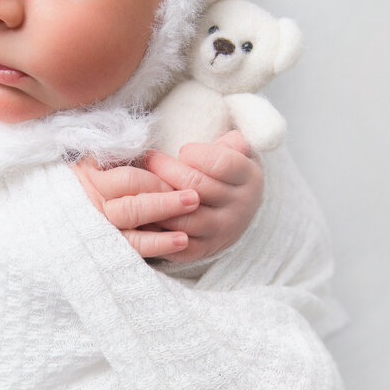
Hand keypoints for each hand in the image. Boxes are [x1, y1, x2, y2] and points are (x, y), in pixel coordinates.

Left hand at [71, 130, 262, 263]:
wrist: (236, 209)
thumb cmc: (226, 170)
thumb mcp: (237, 150)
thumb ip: (232, 140)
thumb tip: (230, 139)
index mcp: (248, 178)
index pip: (221, 164)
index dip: (196, 154)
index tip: (182, 150)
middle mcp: (239, 207)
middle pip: (196, 188)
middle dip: (166, 171)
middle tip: (149, 159)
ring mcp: (221, 231)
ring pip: (184, 219)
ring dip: (157, 200)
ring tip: (141, 185)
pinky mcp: (204, 250)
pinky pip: (177, 245)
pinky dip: (157, 232)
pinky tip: (143, 214)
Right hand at [71, 159, 199, 258]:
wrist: (59, 204)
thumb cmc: (90, 169)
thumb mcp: (98, 152)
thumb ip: (120, 147)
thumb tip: (146, 143)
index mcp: (91, 178)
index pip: (128, 181)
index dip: (156, 181)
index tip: (181, 180)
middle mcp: (93, 207)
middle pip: (131, 210)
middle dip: (164, 205)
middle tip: (193, 200)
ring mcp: (99, 230)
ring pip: (130, 237)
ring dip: (160, 238)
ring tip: (185, 237)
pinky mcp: (107, 248)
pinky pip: (131, 252)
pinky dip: (154, 250)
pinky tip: (178, 246)